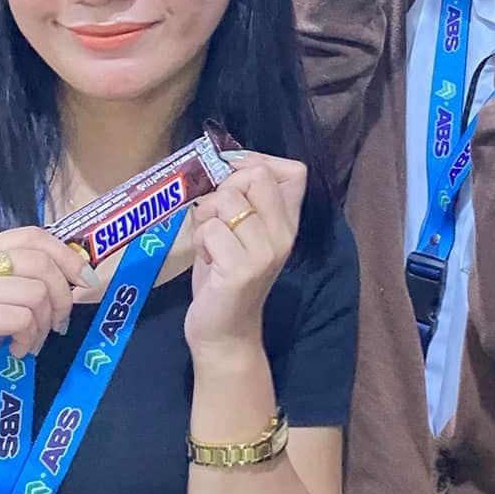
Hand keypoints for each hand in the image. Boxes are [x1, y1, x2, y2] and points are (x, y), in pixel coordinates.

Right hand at [0, 228, 95, 426]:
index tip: (85, 281)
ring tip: (32, 342)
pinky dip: (29, 338)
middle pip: (38, 261)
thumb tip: (74, 275)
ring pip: (34, 291)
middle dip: (62, 294)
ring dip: (44, 323)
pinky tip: (17, 351)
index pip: (32, 236)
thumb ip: (21, 281)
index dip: (66, 255)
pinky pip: (21, 318)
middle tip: (60, 323)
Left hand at [185, 155, 305, 353]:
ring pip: (226, 201)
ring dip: (206, 218)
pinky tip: (208, 260)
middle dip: (224, 189)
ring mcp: (265, 252)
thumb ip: (244, 200)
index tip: (234, 179)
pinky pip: (211, 229)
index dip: (258, 163)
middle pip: (255, 176)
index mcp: (288, 223)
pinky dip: (200, 241)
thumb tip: (226, 161)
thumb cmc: (226, 276)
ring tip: (211, 243)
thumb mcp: (243, 233)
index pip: (293, 171)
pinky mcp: (241, 269)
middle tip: (217, 219)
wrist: (225, 332)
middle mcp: (284, 235)